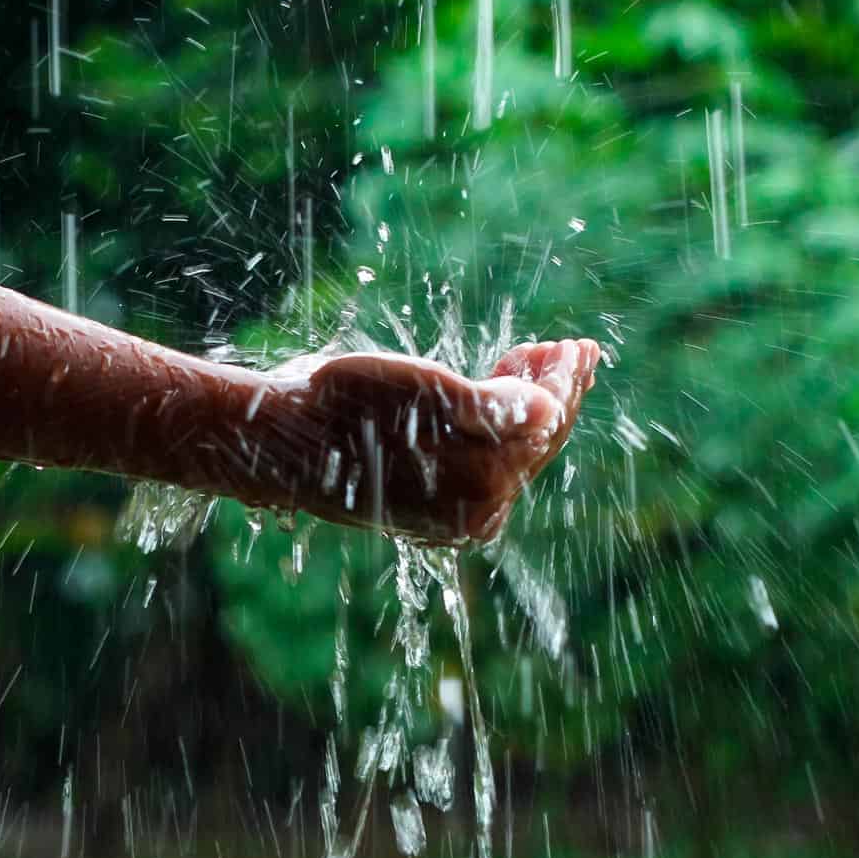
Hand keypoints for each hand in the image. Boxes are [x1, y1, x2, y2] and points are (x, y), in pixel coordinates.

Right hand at [284, 339, 600, 541]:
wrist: (282, 442)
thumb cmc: (348, 407)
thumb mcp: (426, 392)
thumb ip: (494, 404)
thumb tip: (549, 411)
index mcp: (483, 483)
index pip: (544, 423)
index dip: (562, 381)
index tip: (576, 345)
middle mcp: (478, 510)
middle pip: (537, 442)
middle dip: (557, 390)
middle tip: (576, 349)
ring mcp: (457, 512)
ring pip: (514, 452)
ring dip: (531, 402)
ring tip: (538, 361)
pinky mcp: (435, 506)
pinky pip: (488, 463)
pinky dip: (501, 424)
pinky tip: (502, 391)